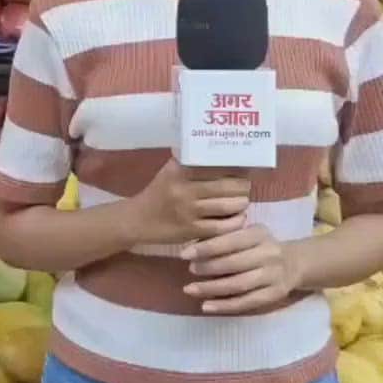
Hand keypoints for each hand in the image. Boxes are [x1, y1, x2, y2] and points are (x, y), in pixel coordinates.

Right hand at [125, 159, 250, 245]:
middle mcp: (183, 190)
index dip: (234, 168)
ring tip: (243, 201)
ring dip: (241, 203)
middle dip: (242, 187)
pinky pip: (221, 227)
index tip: (243, 169)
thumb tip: (220, 152)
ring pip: (226, 206)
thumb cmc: (158, 193)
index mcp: (179, 172)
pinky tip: (238, 218)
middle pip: (225, 186)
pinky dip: (235, 222)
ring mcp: (188, 211)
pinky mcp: (190, 230)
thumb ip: (189, 162)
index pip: (215, 166)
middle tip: (246, 187)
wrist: (137, 220)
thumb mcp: (169, 172)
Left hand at [180, 224, 302, 313]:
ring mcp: (273, 276)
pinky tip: (206, 306)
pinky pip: (246, 302)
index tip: (184, 254)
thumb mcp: (248, 234)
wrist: (295, 263)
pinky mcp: (274, 295)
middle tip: (190, 269)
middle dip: (208, 267)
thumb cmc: (260, 246)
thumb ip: (225, 238)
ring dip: (212, 288)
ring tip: (190, 289)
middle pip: (234, 263)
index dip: (206, 248)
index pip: (230, 240)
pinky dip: (224, 306)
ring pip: (239, 285)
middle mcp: (269, 254)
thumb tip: (192, 246)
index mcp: (259, 234)